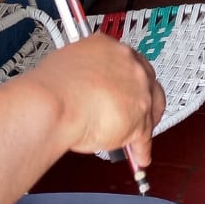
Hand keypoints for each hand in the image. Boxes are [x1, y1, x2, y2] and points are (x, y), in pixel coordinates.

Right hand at [28, 32, 164, 166]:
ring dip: (144, 124)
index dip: (127, 80)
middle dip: (142, 99)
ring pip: (151, 110)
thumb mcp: (68, 64)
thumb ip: (85, 72)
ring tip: (135, 138)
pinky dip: (141, 149)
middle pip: (148, 83)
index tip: (123, 88)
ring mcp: (138, 92)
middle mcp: (129, 65)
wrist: (54, 105)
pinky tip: (138, 156)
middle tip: (132, 111)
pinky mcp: (140, 119)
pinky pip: (144, 137)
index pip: (129, 62)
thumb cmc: (53, 87)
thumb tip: (84, 85)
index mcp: (110, 46)